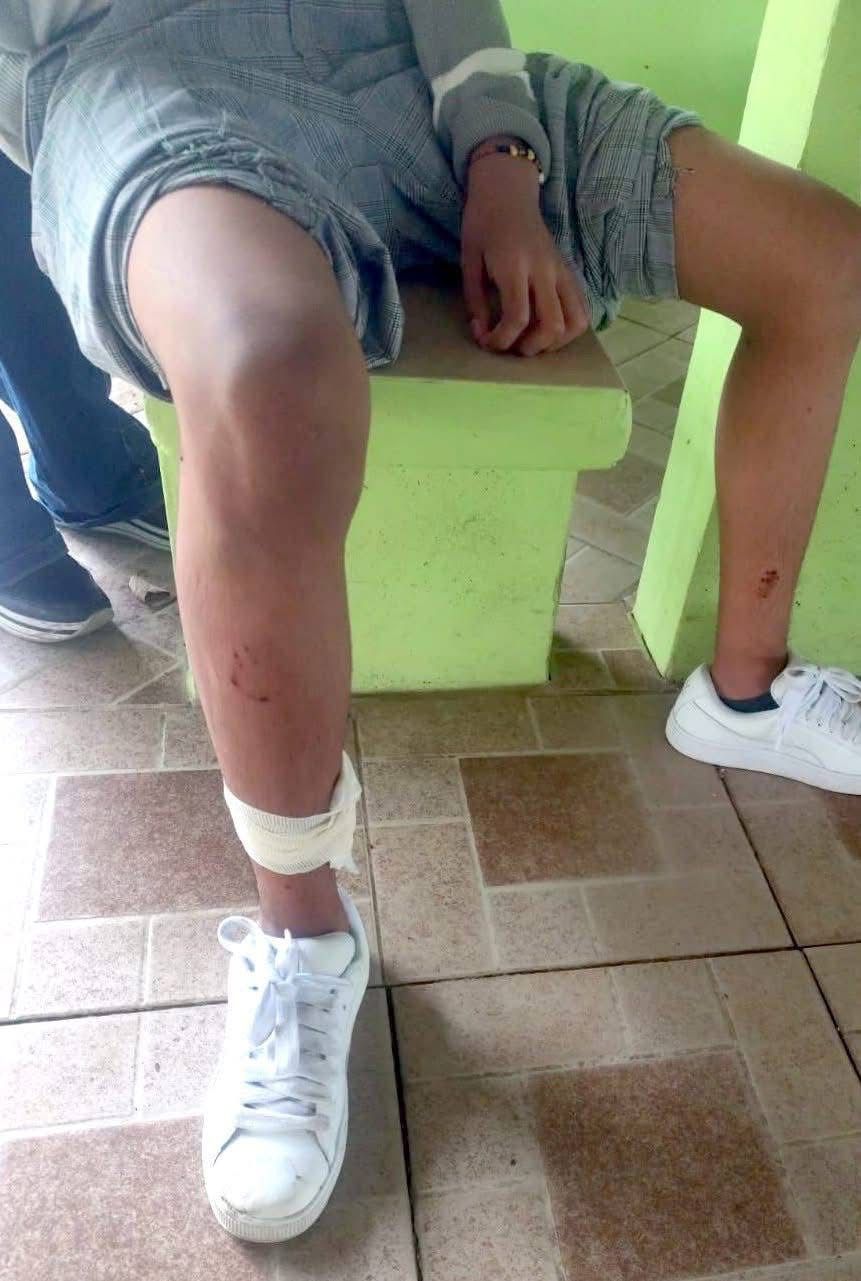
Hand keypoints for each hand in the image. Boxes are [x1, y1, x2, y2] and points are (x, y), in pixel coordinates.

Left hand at [461, 152, 589, 356]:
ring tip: (535, 339)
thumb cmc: (483, 223)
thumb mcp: (469, 261)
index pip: (517, 318)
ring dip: (556, 341)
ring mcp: (561, 270)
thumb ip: (476, 300)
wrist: (507, 190)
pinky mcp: (568, 271)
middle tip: (513, 344)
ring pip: (577, 320)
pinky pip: (581, 307)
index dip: (500, 340)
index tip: (485, 338)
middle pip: (552, 326)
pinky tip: (548, 327)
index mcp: (515, 266)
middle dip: (531, 347)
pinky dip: (569, 326)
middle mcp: (544, 270)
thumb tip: (484, 332)